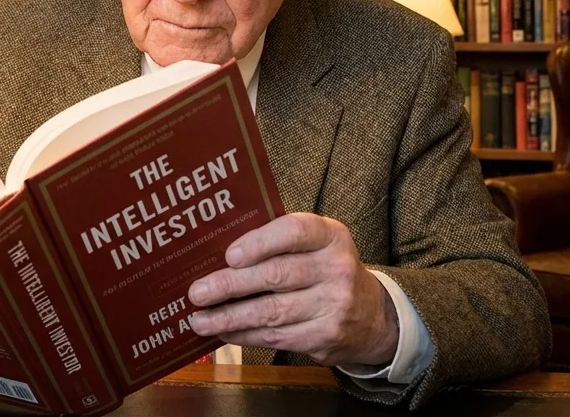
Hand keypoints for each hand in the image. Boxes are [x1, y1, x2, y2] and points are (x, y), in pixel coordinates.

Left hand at [186, 213, 398, 367]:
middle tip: (198, 292)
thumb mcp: (315, 246)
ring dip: (229, 317)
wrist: (372, 315)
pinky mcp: (325, 337)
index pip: (294, 232)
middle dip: (230, 285)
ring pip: (271, 312)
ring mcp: (334, 306)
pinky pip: (276, 337)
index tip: (229, 255)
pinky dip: (244, 336)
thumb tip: (216, 254)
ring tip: (199, 319)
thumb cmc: (325, 271)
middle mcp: (336, 269)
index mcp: (330, 236)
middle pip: (276, 276)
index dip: (259, 243)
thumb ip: (277, 242)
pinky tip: (224, 332)